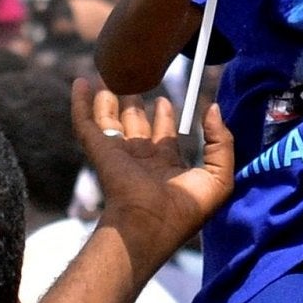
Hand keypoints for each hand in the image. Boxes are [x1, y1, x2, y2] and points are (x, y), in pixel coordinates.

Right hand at [72, 80, 233, 273]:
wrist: (150, 225)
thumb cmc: (186, 208)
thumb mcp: (220, 175)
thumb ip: (221, 140)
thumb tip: (213, 108)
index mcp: (166, 166)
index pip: (164, 136)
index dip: (165, 117)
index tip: (165, 100)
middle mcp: (141, 159)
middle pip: (136, 125)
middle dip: (136, 104)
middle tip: (135, 82)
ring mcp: (119, 155)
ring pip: (111, 120)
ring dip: (109, 100)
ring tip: (110, 77)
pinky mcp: (100, 152)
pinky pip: (86, 122)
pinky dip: (81, 103)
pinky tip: (81, 83)